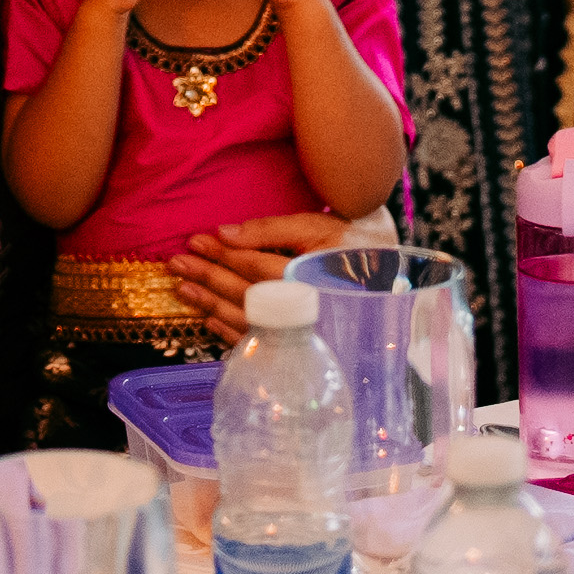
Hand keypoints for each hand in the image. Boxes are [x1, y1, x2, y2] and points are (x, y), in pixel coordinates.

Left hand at [169, 208, 349, 335]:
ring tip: (184, 290)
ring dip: (210, 303)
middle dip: (207, 277)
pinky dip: (229, 331)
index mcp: (303, 277)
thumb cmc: (358, 248)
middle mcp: (297, 309)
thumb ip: (273, 229)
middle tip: (176, 265)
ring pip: (244, 318)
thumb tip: (226, 232)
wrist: (397, 286)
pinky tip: (209, 319)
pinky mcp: (298, 346)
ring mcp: (297, 332)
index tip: (194, 241)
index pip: (250, 263)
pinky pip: (256, 341)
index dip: (220, 252)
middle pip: (242, 292)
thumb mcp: (320, 226)